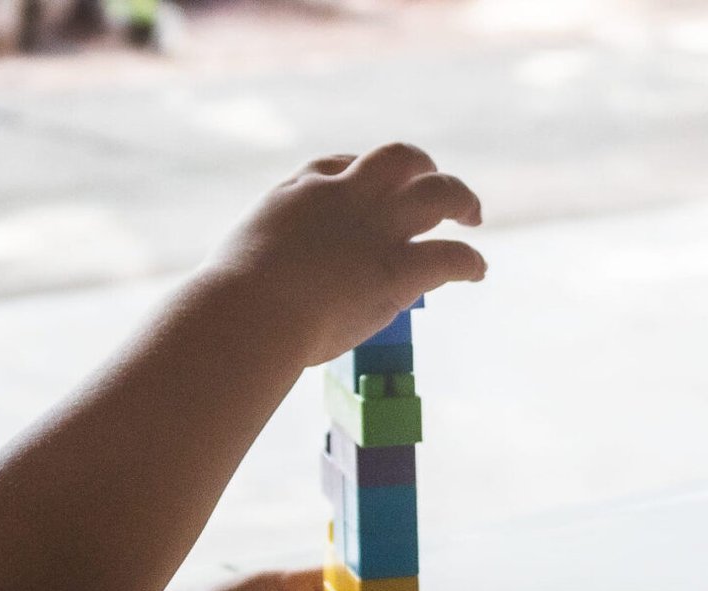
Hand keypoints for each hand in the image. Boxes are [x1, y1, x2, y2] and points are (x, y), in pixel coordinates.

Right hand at [203, 143, 484, 366]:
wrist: (248, 313)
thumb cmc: (230, 303)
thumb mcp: (237, 263)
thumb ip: (257, 264)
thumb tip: (249, 296)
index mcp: (300, 192)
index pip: (338, 164)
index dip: (359, 172)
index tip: (366, 187)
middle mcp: (344, 198)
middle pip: (398, 160)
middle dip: (422, 168)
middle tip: (436, 189)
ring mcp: (375, 230)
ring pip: (439, 192)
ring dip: (461, 199)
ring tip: (472, 215)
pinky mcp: (397, 270)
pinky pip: (452, 254)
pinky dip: (471, 260)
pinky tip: (477, 271)